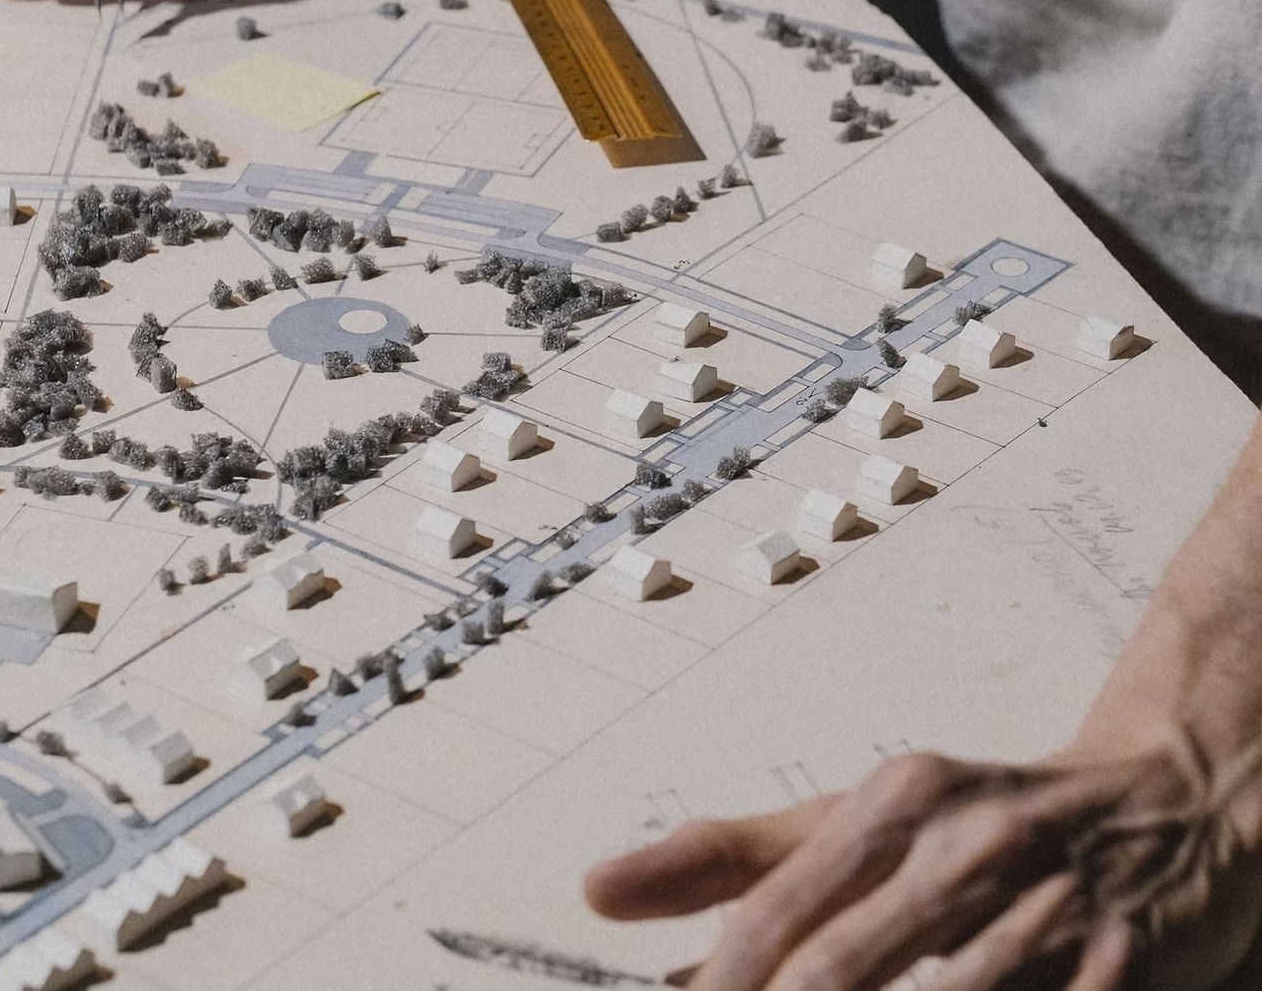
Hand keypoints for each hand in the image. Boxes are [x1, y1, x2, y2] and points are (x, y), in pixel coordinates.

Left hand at [585, 740, 1261, 989]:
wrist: (1171, 801)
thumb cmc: (987, 817)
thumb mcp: (866, 815)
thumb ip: (737, 857)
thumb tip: (600, 888)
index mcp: (900, 800)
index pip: (777, 913)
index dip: (719, 984)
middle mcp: (970, 846)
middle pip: (841, 972)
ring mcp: (1054, 915)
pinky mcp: (1126, 973)